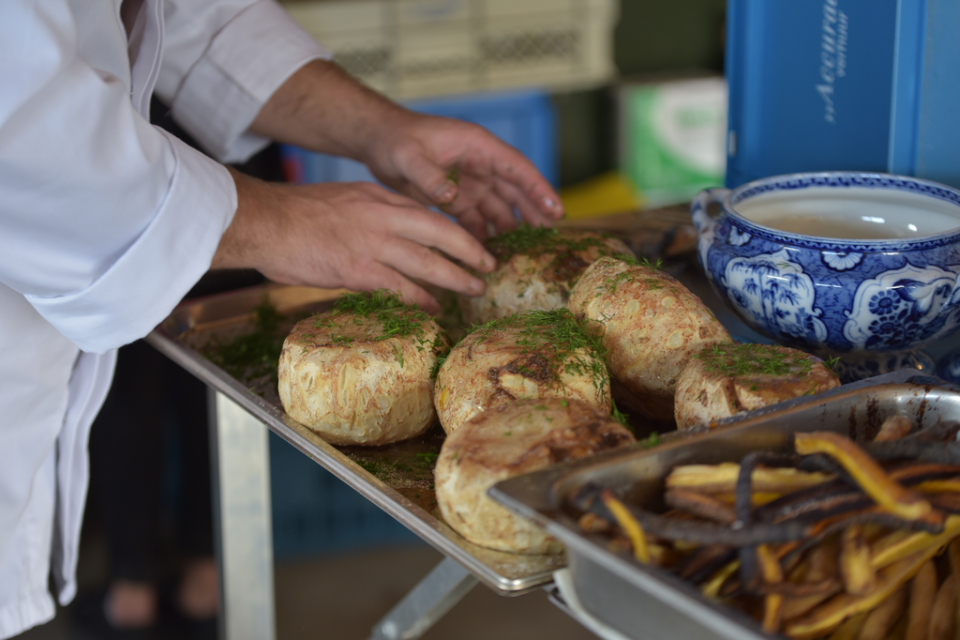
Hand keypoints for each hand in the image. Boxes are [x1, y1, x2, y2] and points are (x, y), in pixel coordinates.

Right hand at [212, 170, 494, 312]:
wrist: (263, 220)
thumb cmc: (294, 213)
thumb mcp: (343, 200)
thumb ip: (370, 216)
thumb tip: (388, 238)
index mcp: (379, 198)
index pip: (428, 213)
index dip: (455, 230)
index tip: (471, 242)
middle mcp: (382, 217)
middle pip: (441, 233)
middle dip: (470, 251)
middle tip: (490, 265)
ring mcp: (372, 243)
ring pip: (427, 262)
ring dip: (456, 277)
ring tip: (475, 289)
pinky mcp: (357, 269)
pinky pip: (399, 287)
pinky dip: (420, 299)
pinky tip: (434, 308)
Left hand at [360, 110, 563, 239]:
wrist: (378, 142)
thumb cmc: (396, 139)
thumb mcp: (410, 156)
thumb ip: (430, 176)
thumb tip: (451, 195)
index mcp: (477, 146)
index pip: (516, 168)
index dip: (538, 189)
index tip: (556, 209)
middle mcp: (479, 164)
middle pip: (514, 190)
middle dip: (533, 212)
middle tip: (550, 236)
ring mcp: (469, 181)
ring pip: (498, 207)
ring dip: (510, 227)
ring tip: (523, 251)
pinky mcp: (456, 197)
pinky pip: (476, 218)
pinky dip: (483, 235)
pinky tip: (489, 254)